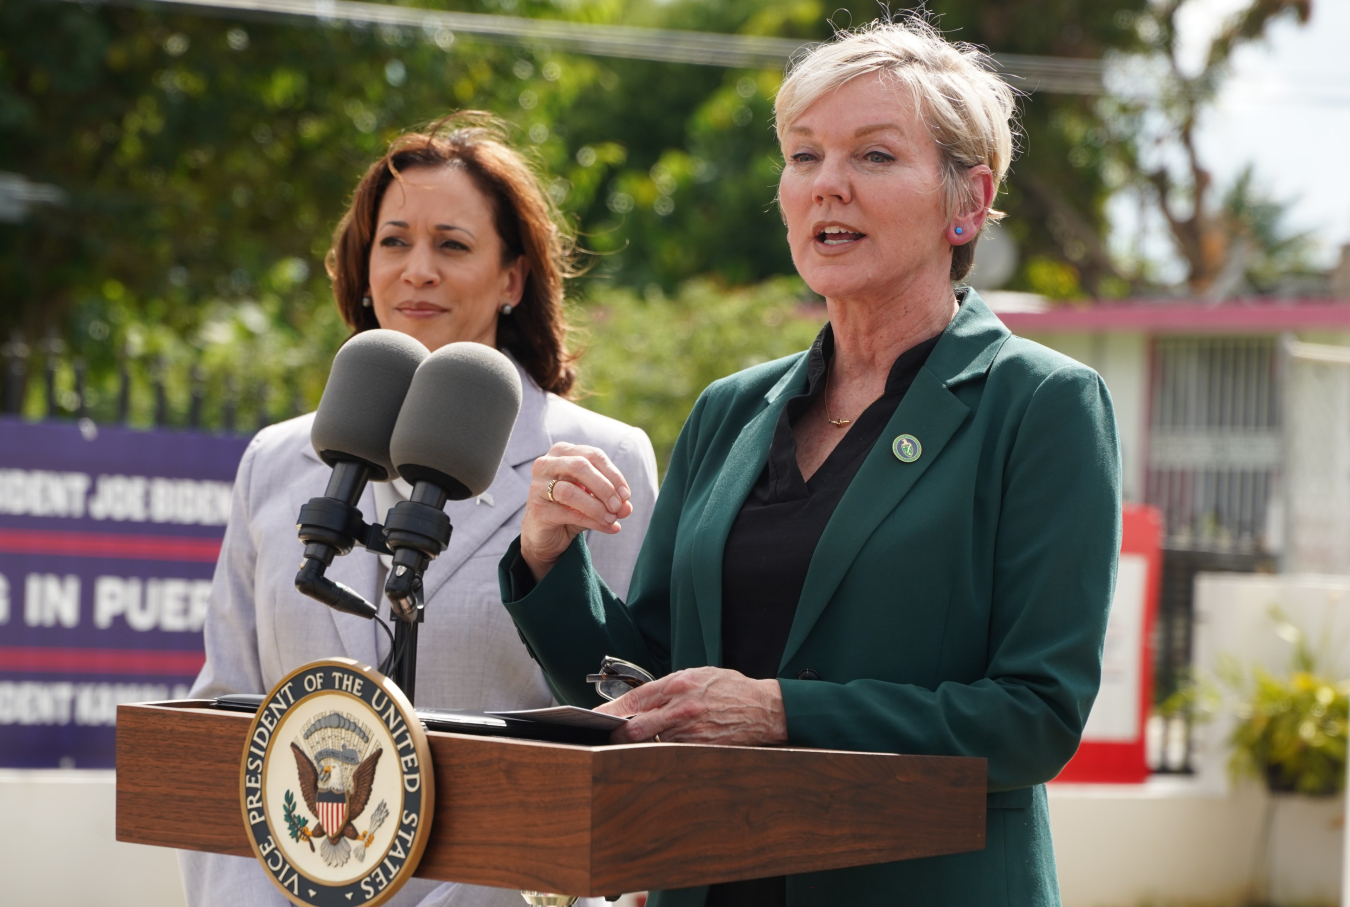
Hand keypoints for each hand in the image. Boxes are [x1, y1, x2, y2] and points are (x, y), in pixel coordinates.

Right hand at [521, 442, 633, 582]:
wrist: (546, 535)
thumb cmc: (572, 509)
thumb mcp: (596, 501)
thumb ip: (612, 501)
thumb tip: (627, 507)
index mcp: (563, 452)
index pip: (593, 455)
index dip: (613, 474)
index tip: (626, 495)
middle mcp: (546, 464)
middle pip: (580, 466)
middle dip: (604, 487)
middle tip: (618, 506)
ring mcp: (537, 486)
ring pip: (570, 491)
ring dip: (596, 506)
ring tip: (612, 518)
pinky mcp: (537, 509)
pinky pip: (568, 513)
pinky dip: (592, 521)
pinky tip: (607, 527)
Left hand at [594, 666, 787, 746]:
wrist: (763, 708)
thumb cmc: (730, 689)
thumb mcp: (697, 674)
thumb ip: (667, 687)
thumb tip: (640, 699)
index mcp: (678, 685)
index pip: (634, 701)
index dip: (610, 712)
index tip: (596, 718)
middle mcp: (681, 709)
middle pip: (635, 728)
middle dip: (617, 734)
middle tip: (609, 736)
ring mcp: (690, 732)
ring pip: (650, 744)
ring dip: (641, 744)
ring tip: (636, 741)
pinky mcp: (699, 749)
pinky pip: (670, 753)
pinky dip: (662, 751)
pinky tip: (662, 747)